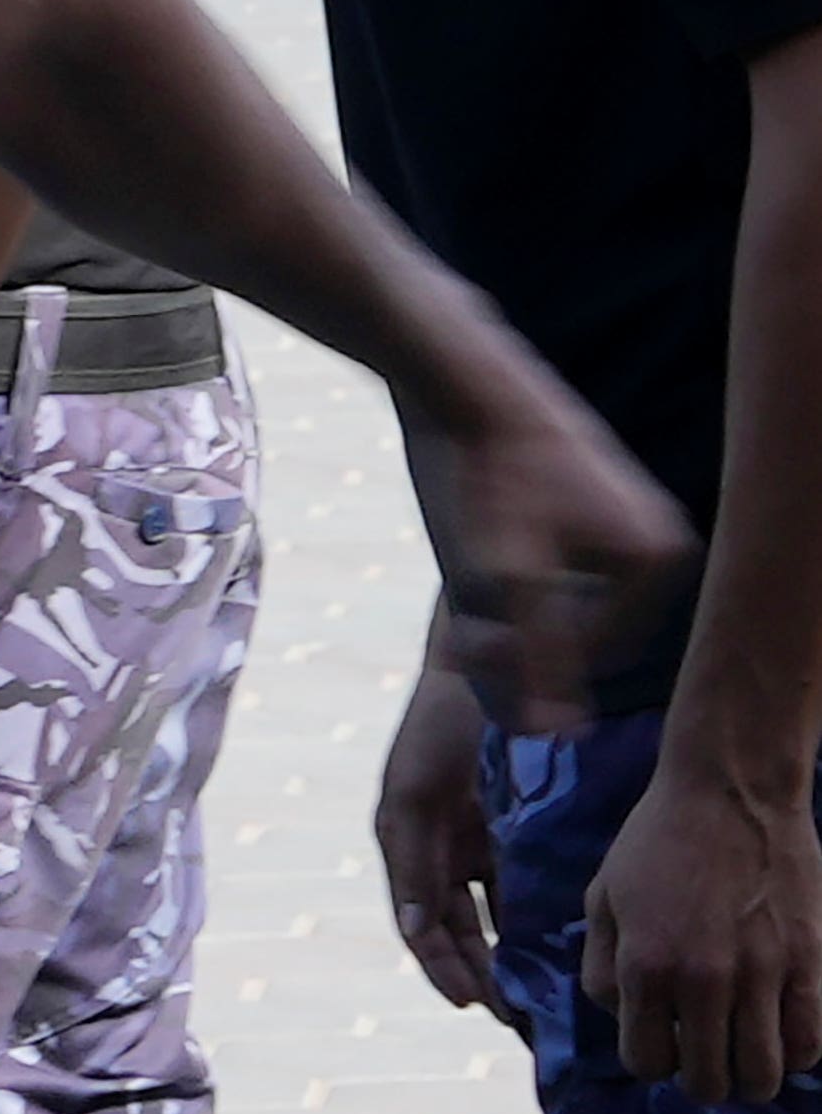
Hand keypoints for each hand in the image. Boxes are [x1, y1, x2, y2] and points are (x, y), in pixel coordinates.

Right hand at [376, 657, 509, 1026]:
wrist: (492, 666)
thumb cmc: (446, 725)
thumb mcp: (418, 794)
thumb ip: (416, 863)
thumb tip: (419, 932)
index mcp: (406, 844)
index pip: (422, 925)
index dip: (443, 967)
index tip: (473, 1004)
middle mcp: (440, 851)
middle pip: (458, 931)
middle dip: (480, 975)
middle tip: (515, 1020)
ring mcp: (478, 842)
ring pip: (492, 917)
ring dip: (509, 957)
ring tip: (538, 999)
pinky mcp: (513, 830)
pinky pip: (522, 887)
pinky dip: (534, 920)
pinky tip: (560, 947)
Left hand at [409, 374, 696, 733]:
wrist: (456, 379)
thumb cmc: (481, 477)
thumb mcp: (500, 580)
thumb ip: (533, 661)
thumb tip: (558, 734)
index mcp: (658, 563)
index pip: (589, 662)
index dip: (520, 668)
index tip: (460, 646)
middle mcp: (657, 538)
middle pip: (576, 632)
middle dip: (514, 639)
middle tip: (456, 630)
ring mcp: (622, 516)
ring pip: (552, 600)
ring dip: (502, 609)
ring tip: (458, 581)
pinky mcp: (579, 498)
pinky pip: (543, 564)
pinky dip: (502, 570)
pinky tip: (466, 544)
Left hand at [583, 739, 821, 1103]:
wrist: (730, 793)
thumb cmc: (656, 843)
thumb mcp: (601, 900)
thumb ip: (602, 968)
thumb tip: (623, 1019)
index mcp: (645, 966)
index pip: (647, 1063)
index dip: (652, 1062)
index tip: (661, 1042)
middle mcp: (703, 980)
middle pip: (708, 1083)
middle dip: (701, 1080)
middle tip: (704, 1054)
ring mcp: (762, 975)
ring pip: (764, 1075)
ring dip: (750, 1076)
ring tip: (742, 1052)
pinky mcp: (810, 964)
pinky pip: (810, 1043)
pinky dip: (795, 1053)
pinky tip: (779, 1033)